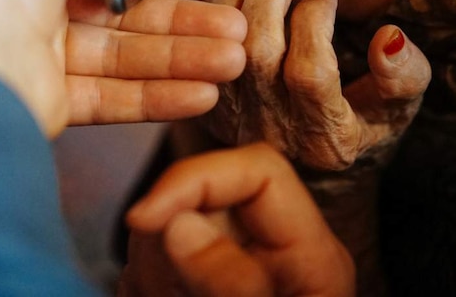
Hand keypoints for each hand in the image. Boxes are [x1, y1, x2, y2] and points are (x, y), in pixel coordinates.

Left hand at [0, 0, 246, 136]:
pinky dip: (164, 94)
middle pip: (128, 8)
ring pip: (131, 55)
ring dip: (189, 56)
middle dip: (191, 18)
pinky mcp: (50, 102)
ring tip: (236, 58)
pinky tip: (206, 92)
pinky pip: (118, 97)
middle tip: (238, 25)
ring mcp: (40, 55)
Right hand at [121, 143, 354, 296]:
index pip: (260, 170)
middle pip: (207, 195)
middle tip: (148, 286)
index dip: (197, 178)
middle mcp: (276, 254)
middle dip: (164, 231)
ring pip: (171, 230)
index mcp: (312, 256)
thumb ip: (231, 280)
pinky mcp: (199, 288)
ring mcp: (236, 272)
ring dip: (149, 263)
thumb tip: (179, 223)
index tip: (145, 217)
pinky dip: (144, 282)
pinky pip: (157, 266)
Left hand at [201, 0, 431, 169]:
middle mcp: (274, 132)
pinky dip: (218, 10)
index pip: (310, 74)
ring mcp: (235, 121)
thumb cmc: (363, 125)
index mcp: (325, 139)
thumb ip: (404, 76)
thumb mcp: (398, 109)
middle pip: (259, 55)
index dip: (315, 23)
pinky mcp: (209, 105)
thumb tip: (388, 36)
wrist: (312, 166)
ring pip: (222, 48)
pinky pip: (202, 49)